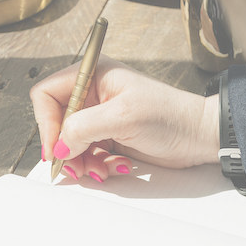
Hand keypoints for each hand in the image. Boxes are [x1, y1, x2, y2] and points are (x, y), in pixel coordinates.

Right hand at [30, 57, 219, 180]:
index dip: (46, 123)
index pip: (47, 95)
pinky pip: (86, 155)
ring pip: (69, 144)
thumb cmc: (170, 116)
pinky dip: (96, 166)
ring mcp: (99, 117)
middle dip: (66, 149)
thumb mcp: (123, 117)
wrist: (199, 137)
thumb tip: (58, 146)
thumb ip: (84, 128)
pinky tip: (115, 167)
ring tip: (101, 170)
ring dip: (81, 162)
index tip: (55, 148)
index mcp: (92, 75)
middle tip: (78, 166)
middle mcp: (92, 95)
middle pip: (56, 124)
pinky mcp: (107, 137)